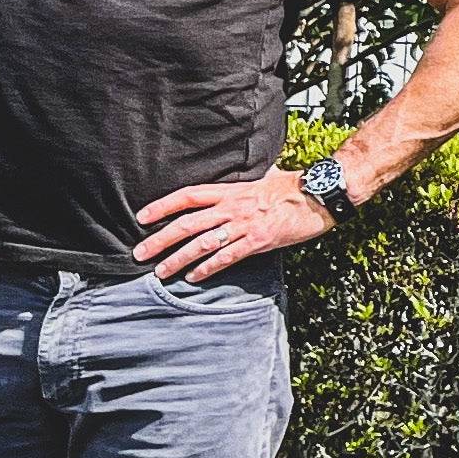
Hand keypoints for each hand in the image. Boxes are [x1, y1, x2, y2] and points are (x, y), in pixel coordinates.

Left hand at [133, 168, 336, 281]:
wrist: (319, 194)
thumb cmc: (293, 187)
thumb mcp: (262, 180)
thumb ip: (243, 186)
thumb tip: (232, 186)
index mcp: (231, 190)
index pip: (188, 196)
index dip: (163, 206)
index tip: (142, 217)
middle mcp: (233, 206)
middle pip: (188, 222)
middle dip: (160, 238)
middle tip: (139, 252)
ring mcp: (245, 224)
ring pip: (203, 242)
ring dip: (178, 258)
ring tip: (161, 271)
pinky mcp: (259, 240)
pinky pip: (227, 256)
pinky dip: (207, 268)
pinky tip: (193, 277)